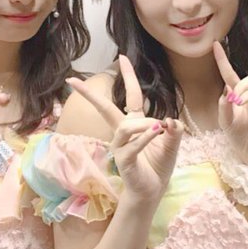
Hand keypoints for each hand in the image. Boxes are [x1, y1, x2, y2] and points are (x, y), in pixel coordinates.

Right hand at [67, 55, 183, 202]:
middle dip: (89, 95)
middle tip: (72, 81)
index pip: (130, 95)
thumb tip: (171, 120)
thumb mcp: (172, 144)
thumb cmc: (158, 165)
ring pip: (126, 126)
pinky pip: (132, 145)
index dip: (128, 77)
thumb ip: (174, 130)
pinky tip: (157, 132)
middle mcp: (123, 132)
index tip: (122, 58)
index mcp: (135, 124)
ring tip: (160, 128)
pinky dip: (145, 138)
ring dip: (144, 124)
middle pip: (105, 108)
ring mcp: (120, 146)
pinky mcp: (123, 160)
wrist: (152, 191)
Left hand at [213, 29, 247, 169]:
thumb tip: (226, 90)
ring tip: (236, 103)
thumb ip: (224, 107)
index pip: (230, 73)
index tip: (216, 43)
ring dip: (242, 87)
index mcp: (238, 95)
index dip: (223, 59)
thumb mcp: (226, 123)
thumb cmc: (240, 139)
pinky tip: (242, 104)